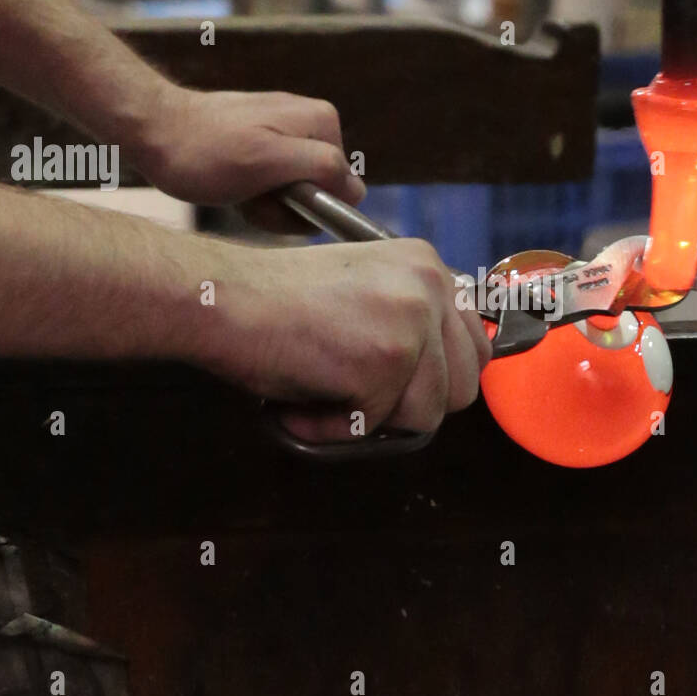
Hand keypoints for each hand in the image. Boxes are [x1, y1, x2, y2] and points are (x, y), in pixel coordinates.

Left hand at [133, 85, 365, 229]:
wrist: (153, 129)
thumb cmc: (205, 151)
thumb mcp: (267, 162)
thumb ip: (320, 168)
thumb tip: (357, 189)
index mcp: (323, 122)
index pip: (344, 187)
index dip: (308, 204)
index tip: (272, 195)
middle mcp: (314, 122)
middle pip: (320, 191)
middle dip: (285, 205)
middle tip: (249, 193)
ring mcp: (290, 133)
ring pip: (296, 193)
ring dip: (267, 203)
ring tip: (237, 188)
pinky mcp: (268, 144)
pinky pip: (276, 185)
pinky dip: (254, 195)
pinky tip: (232, 185)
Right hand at [207, 237, 492, 441]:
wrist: (220, 299)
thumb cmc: (275, 303)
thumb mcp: (364, 293)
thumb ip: (410, 321)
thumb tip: (447, 376)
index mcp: (428, 265)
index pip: (476, 345)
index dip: (437, 379)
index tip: (399, 385)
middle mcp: (430, 286)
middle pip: (462, 388)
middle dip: (410, 405)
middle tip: (355, 393)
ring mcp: (412, 322)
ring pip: (426, 415)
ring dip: (371, 419)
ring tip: (323, 392)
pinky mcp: (387, 361)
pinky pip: (377, 428)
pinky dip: (334, 429)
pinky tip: (301, 401)